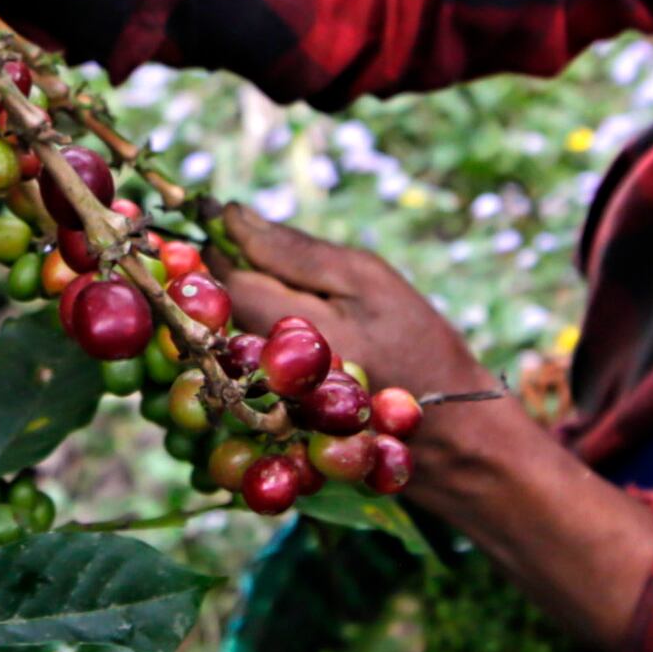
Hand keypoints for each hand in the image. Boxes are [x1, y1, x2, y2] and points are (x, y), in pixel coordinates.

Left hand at [212, 212, 648, 651]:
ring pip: (210, 347)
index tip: (217, 220)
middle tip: (245, 262)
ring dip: (222, 317)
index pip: (218, 275)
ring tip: (266, 307)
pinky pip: (225, 381)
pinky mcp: (258, 434)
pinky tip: (267, 345)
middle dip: (214, 281)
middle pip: (205, 316)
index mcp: (285, 333)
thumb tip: (230, 215)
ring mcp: (253, 414)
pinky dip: (235, 354)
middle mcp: (256, 380)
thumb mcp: (369, 283)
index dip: (214, 243)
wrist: (448, 435)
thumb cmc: (417, 347)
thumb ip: (294, 250)